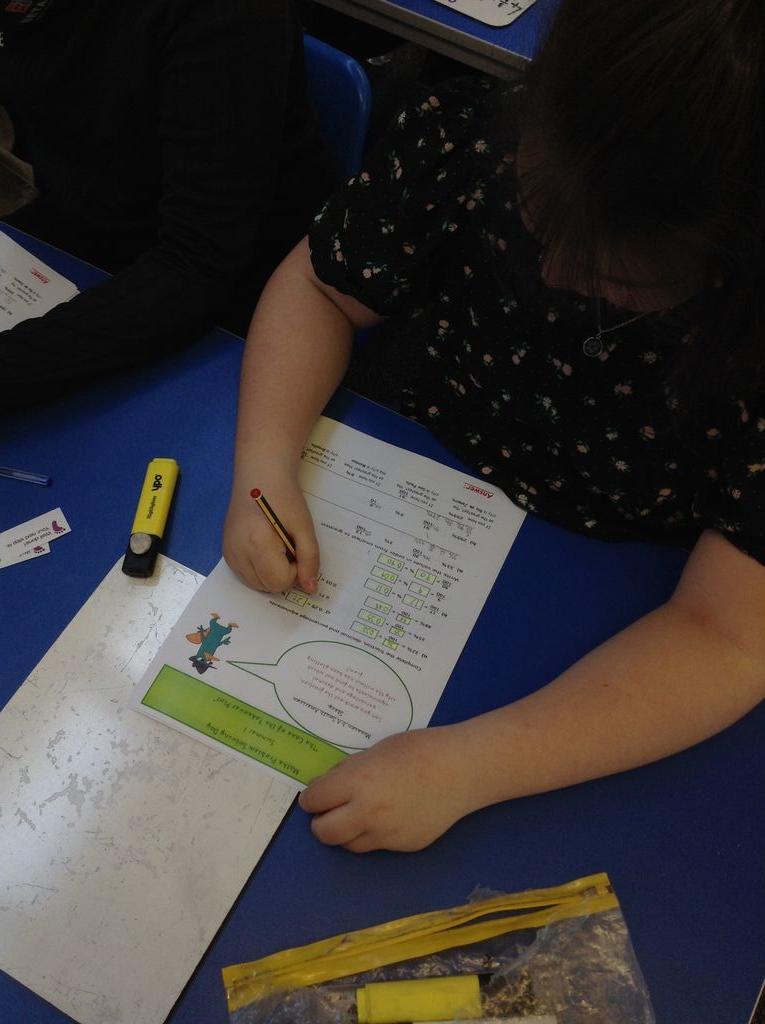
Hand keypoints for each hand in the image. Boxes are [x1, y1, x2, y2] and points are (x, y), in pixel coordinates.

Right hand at [223, 468, 318, 592]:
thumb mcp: (304, 527)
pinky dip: (259, 569)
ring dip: (270, 573)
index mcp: (258, 544)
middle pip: (267, 587)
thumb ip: (309, 559)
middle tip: (286, 546)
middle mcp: (238, 552)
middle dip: (283, 573)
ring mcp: (229, 553)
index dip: (294, 570)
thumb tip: (310, 589)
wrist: (260, 477)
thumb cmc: (284, 498)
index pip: (279, 582)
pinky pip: (245, 575)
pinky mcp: (226, 552)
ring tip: (275, 546)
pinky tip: (263, 547)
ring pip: (256, 585)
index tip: (296, 548)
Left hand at [298, 727, 478, 852]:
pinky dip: (375, 834)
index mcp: (356, 782)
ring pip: (350, 845)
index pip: (315, 801)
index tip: (315, 796)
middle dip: (321, 823)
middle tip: (328, 812)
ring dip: (347, 831)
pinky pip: (378, 845)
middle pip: (324, 833)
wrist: (462, 769)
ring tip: (359, 814)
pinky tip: (390, 816)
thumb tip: (328, 785)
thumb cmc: (419, 749)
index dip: (311, 798)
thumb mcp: (376, 751)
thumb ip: (350, 771)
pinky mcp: (404, 846)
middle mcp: (366, 812)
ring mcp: (386, 834)